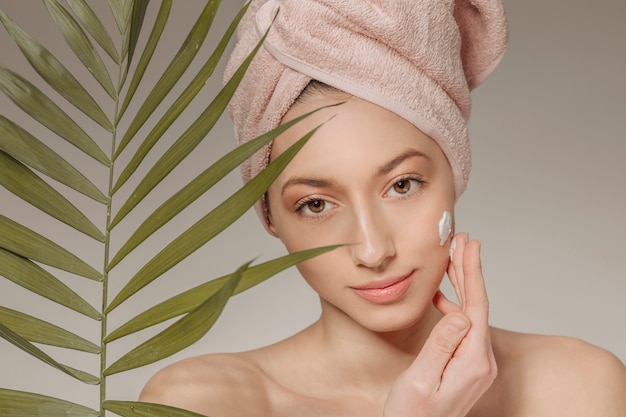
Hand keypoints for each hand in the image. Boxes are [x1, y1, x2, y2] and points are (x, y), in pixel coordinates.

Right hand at [383, 233, 496, 416]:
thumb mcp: (420, 379)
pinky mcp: (466, 367)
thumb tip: (459, 313)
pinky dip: (454, 306)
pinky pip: (463, 329)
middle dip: (469, 272)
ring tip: (451, 260)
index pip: (477, 307)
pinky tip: (441, 296)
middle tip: (462, 242)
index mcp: (473, 362)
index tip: (469, 247)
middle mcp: (480, 362)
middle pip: (477, 306)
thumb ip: (441, 345)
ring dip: (462, 286)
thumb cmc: (411, 415)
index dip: (473, 273)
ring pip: (471, 315)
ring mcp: (475, 365)